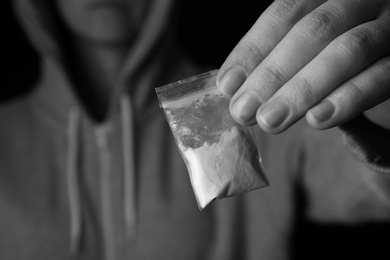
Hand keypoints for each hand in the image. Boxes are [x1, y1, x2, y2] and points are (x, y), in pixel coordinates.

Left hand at [216, 0, 389, 133]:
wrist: (388, 49)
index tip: (227, 85)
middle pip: (314, 30)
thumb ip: (284, 54)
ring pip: (348, 50)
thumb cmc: (340, 48)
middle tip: (243, 111)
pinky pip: (383, 75)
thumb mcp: (313, 41)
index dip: (253, 49)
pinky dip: (349, 97)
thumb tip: (235, 87)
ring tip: (270, 120)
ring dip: (303, 89)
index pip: (285, 12)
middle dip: (272, 74)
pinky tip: (317, 119)